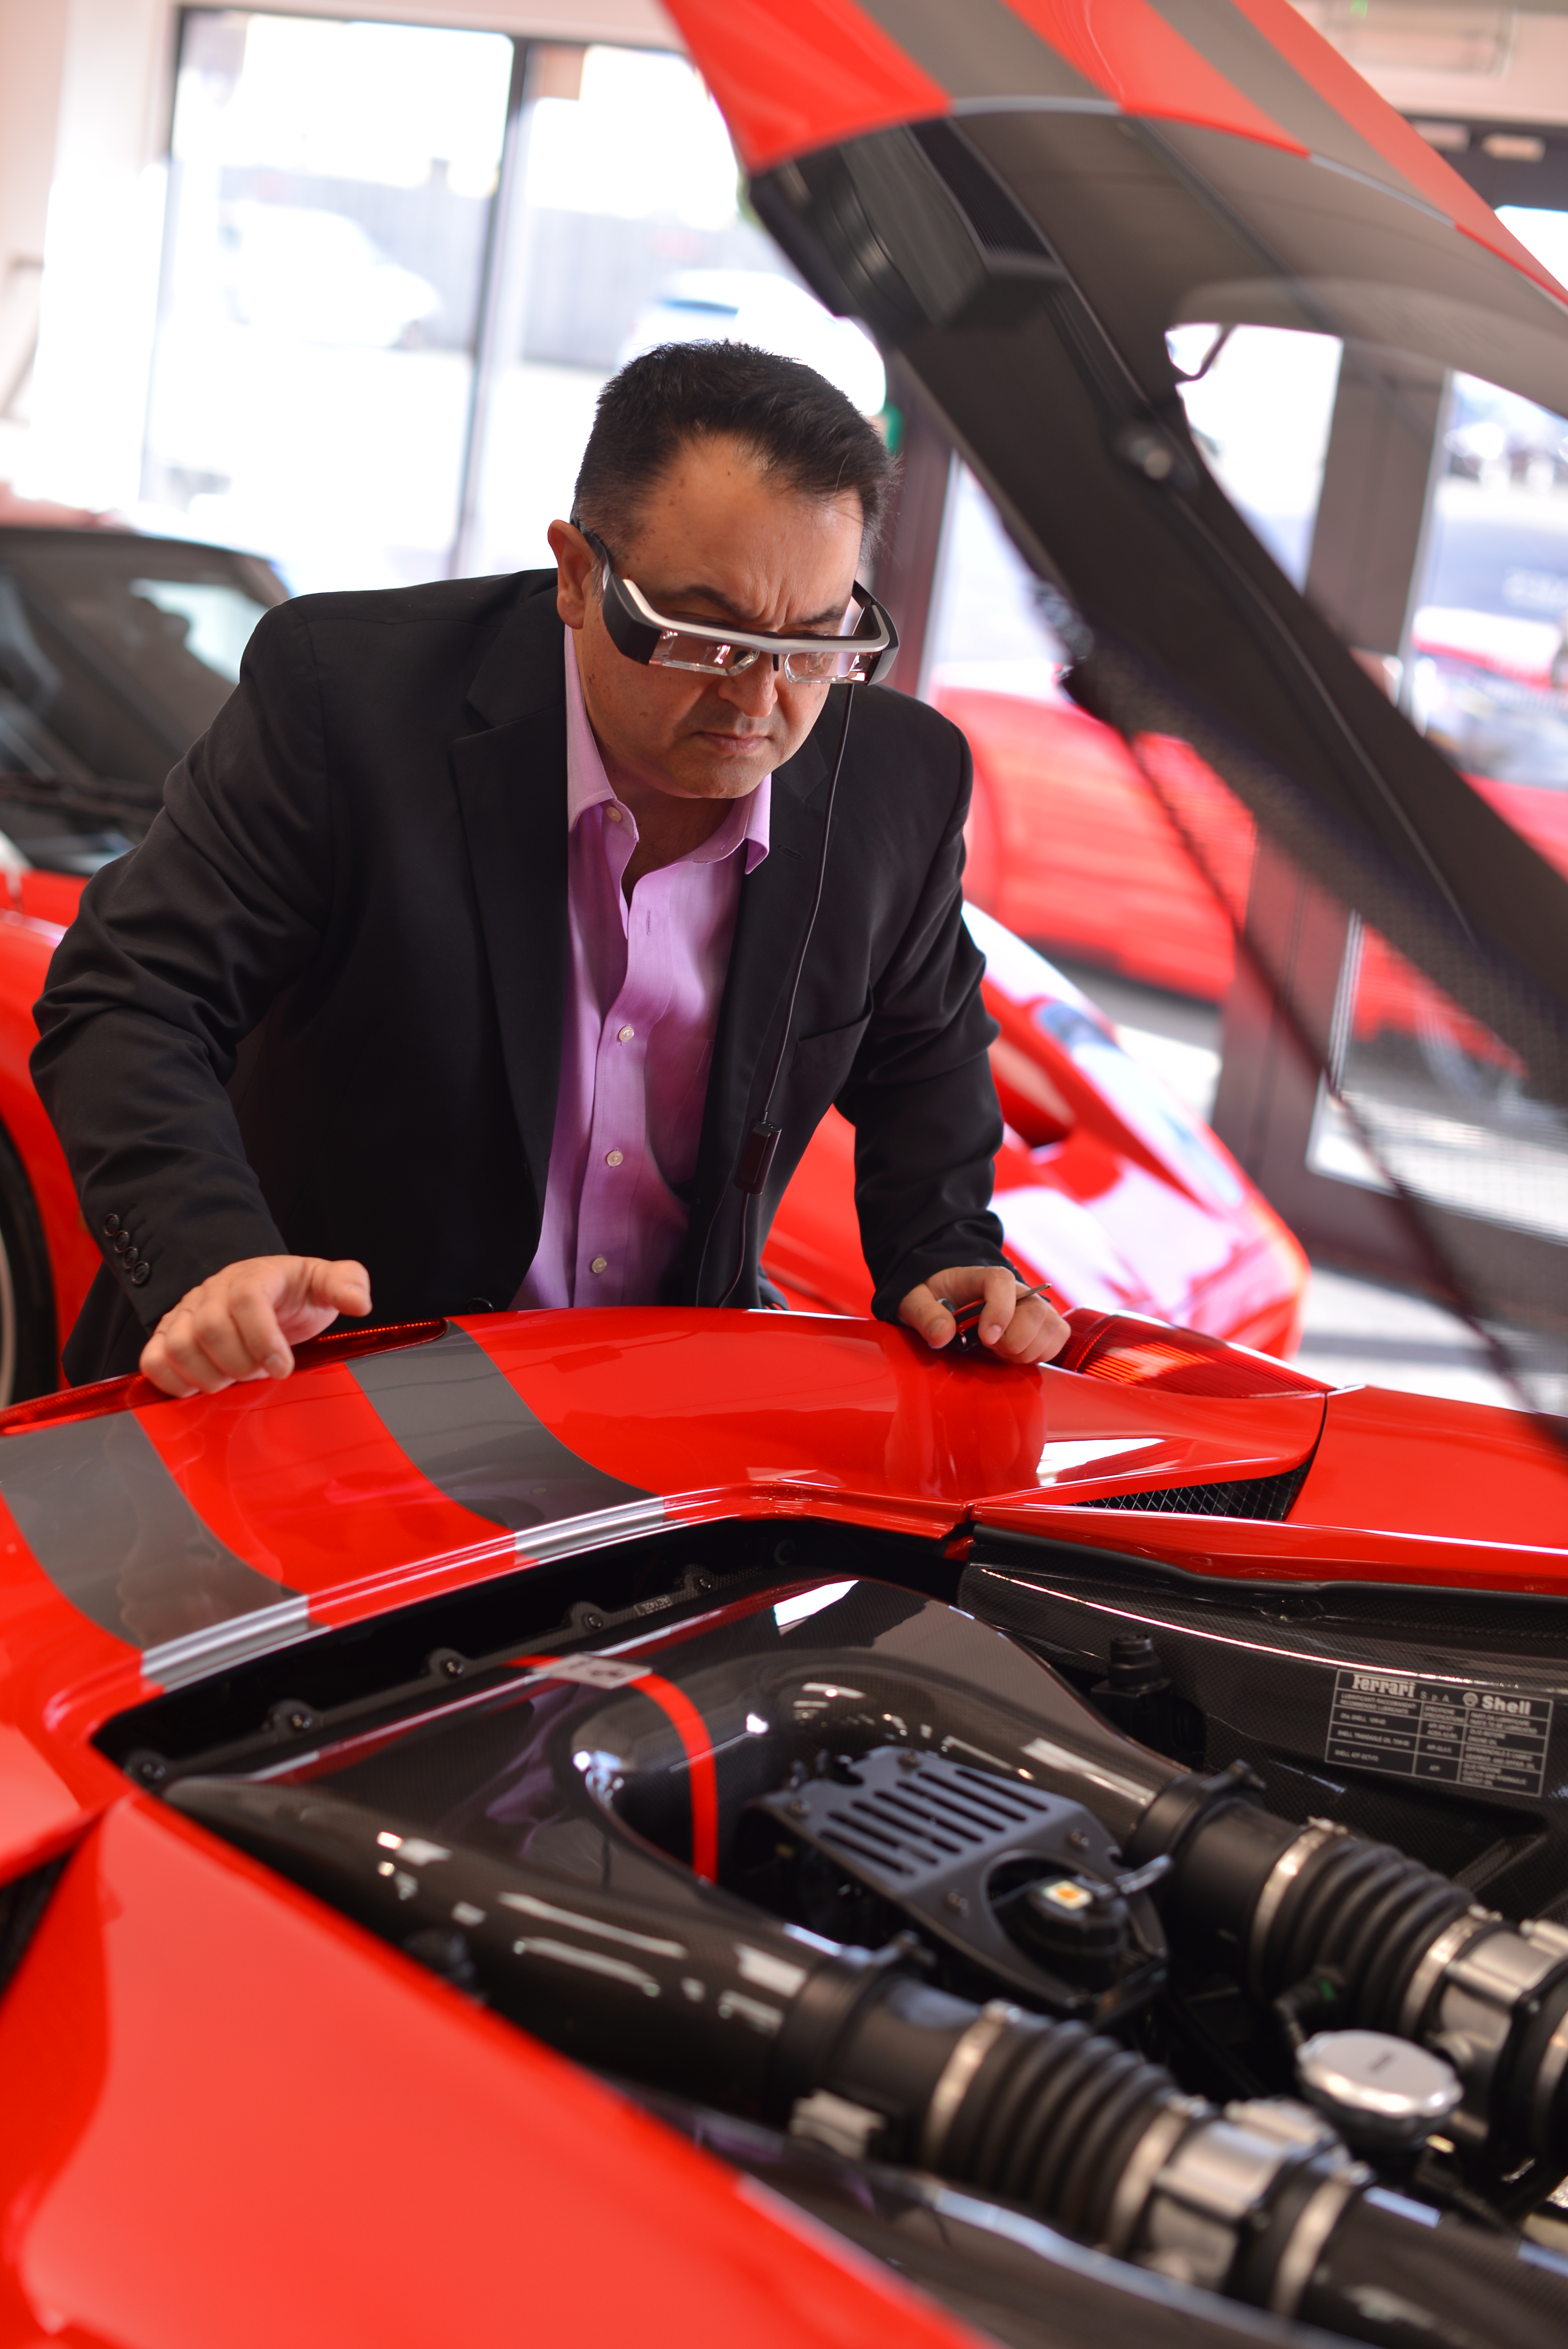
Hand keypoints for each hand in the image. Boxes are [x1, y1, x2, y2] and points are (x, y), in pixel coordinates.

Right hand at [139, 1255, 371, 1397]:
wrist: (266, 1296)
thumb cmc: (293, 1295)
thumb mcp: (324, 1284)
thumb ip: (346, 1284)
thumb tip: (359, 1302)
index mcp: (253, 1276)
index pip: (247, 1300)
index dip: (263, 1339)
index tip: (282, 1368)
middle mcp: (212, 1292)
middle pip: (210, 1328)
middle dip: (240, 1363)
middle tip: (260, 1374)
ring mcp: (186, 1314)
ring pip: (177, 1346)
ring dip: (209, 1375)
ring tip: (235, 1380)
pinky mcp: (167, 1337)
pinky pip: (152, 1360)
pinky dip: (171, 1380)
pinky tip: (200, 1387)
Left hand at [899, 1265, 1068, 1365]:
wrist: (951, 1295)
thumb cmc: (935, 1296)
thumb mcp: (916, 1300)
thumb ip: (925, 1315)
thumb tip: (941, 1336)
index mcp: (982, 1277)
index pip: (1002, 1283)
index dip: (1000, 1312)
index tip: (986, 1339)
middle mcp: (1016, 1289)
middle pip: (1035, 1311)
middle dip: (1013, 1340)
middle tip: (988, 1345)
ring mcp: (1034, 1305)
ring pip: (1051, 1327)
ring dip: (1026, 1350)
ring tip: (1000, 1349)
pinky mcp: (1044, 1322)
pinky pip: (1058, 1337)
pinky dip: (1040, 1353)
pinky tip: (1016, 1353)